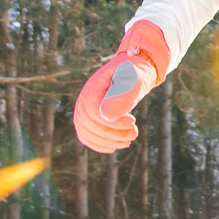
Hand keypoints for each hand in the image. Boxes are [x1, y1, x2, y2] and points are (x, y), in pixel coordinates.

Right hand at [73, 20, 169, 152]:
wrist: (133, 73)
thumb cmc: (136, 74)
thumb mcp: (135, 79)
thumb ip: (123, 93)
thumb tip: (106, 115)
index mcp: (93, 87)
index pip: (95, 113)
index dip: (113, 123)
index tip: (133, 121)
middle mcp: (83, 99)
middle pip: (89, 125)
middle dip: (113, 134)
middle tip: (134, 133)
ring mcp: (82, 109)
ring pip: (87, 133)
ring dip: (108, 141)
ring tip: (129, 139)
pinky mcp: (86, 118)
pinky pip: (86, 136)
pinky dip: (99, 144)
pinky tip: (114, 146)